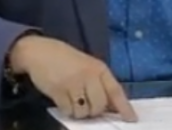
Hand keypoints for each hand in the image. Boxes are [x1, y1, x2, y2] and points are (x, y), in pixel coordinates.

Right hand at [8, 35, 136, 120]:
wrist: (40, 51)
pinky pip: (68, 111)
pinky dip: (67, 110)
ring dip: (80, 112)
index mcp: (99, 68)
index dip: (124, 107)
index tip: (132, 120)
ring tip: (73, 101)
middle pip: (100, 105)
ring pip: (84, 112)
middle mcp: (89, 75)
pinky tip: (63, 100)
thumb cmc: (67, 60)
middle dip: (95, 112)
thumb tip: (111, 108)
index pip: (115, 90)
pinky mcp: (57, 91)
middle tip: (87, 106)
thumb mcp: (87, 66)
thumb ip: (99, 84)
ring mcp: (73, 83)